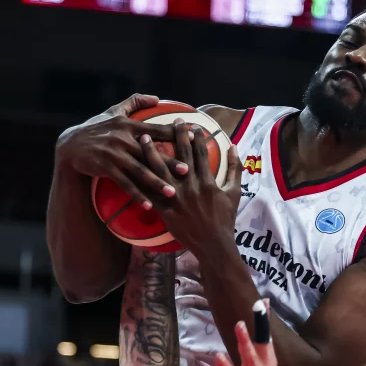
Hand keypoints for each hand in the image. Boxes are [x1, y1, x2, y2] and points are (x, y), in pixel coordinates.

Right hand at [55, 93, 186, 209]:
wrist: (70, 145)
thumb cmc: (96, 128)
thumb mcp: (113, 111)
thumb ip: (135, 101)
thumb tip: (158, 98)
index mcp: (128, 125)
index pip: (156, 129)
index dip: (175, 133)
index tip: (193, 137)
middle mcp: (122, 139)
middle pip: (151, 153)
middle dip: (169, 161)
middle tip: (187, 170)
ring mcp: (114, 155)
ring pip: (139, 171)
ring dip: (156, 183)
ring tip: (171, 192)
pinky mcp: (105, 168)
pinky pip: (124, 184)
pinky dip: (136, 195)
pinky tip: (148, 205)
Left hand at [145, 120, 242, 256]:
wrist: (214, 245)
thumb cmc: (225, 219)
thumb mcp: (234, 193)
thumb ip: (234, 169)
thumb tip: (234, 147)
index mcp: (208, 182)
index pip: (201, 153)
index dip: (195, 137)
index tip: (191, 124)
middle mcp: (191, 187)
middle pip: (181, 156)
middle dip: (176, 136)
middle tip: (171, 120)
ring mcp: (176, 199)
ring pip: (160, 171)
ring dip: (150, 151)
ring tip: (142, 136)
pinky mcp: (165, 211)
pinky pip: (150, 194)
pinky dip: (140, 180)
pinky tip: (131, 168)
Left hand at [214, 305, 277, 365]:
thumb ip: (251, 362)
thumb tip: (246, 343)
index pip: (268, 339)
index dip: (265, 321)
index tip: (264, 301)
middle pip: (265, 344)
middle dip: (262, 324)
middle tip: (258, 304)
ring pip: (253, 359)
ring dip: (245, 341)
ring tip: (239, 324)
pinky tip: (218, 355)